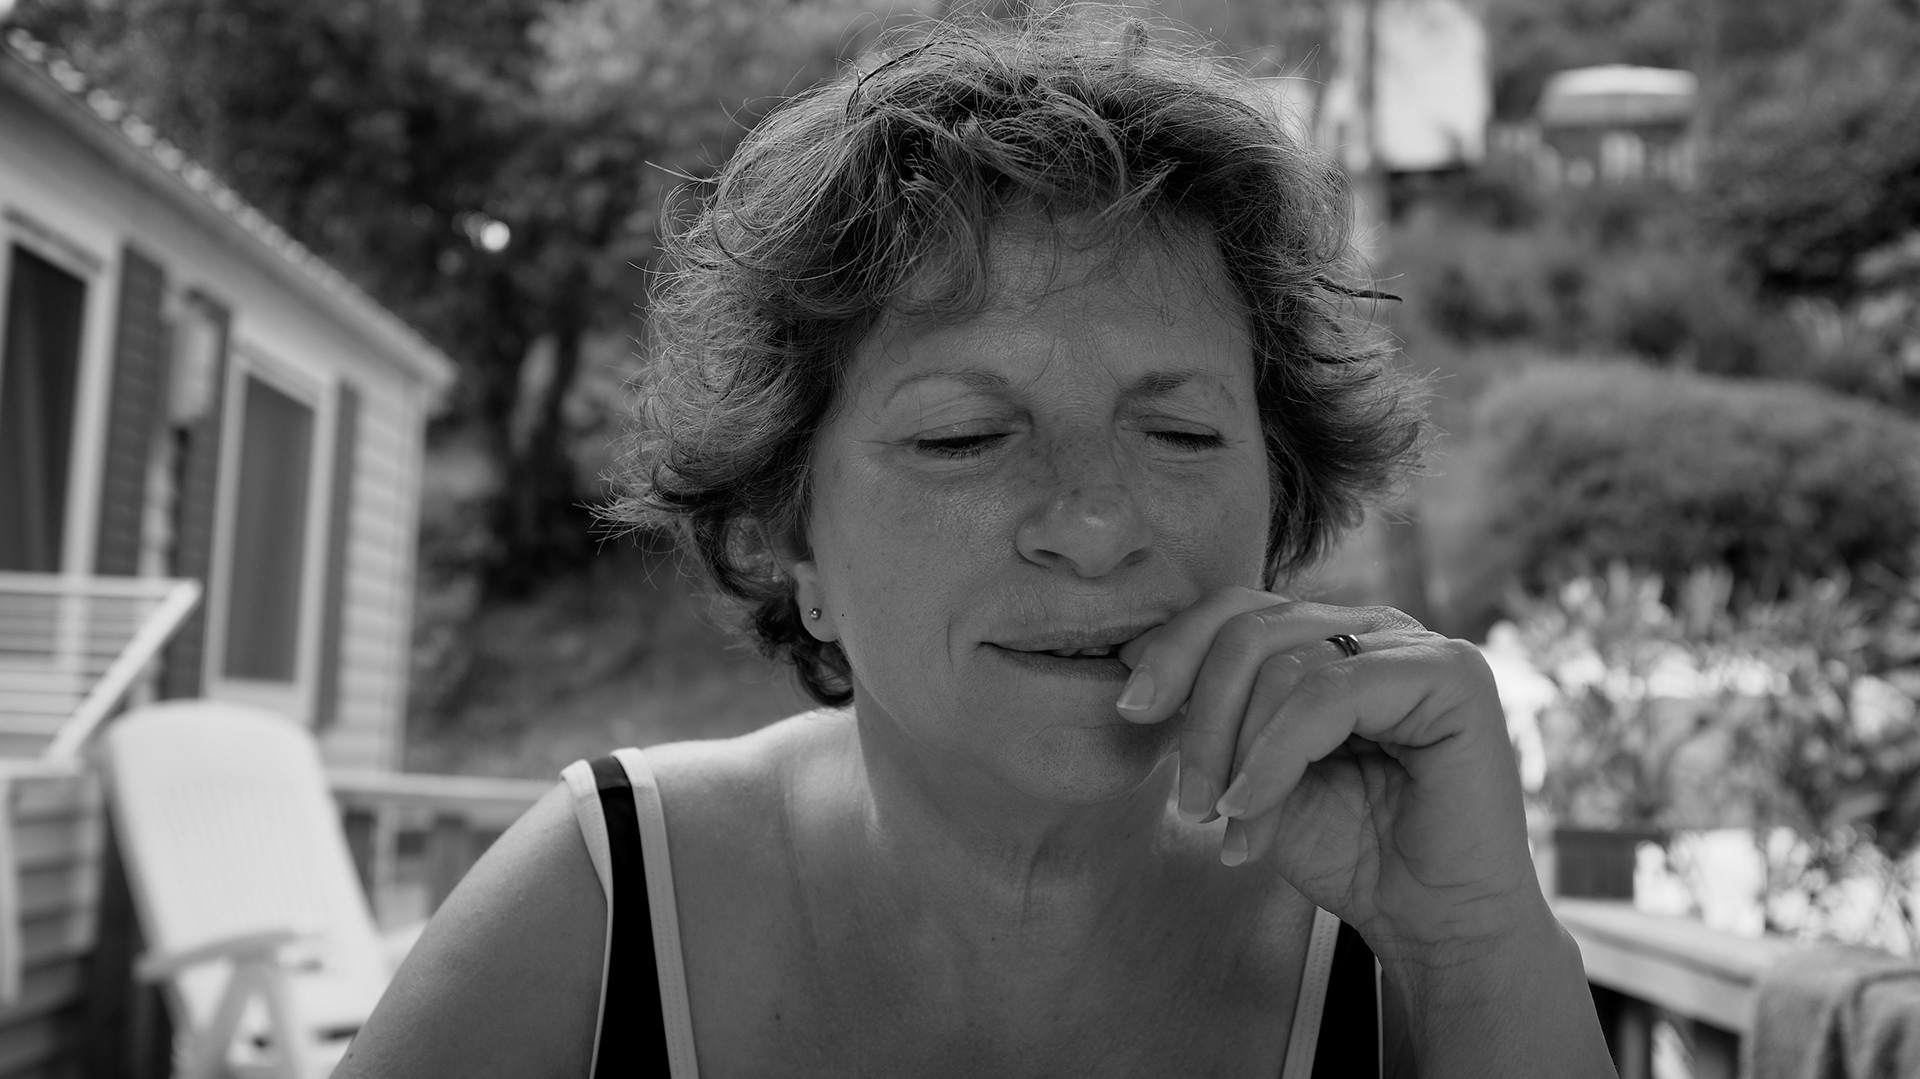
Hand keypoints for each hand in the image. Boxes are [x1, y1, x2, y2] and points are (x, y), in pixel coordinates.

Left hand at [1115, 588, 1539, 955]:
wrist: (1434, 924)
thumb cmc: (1350, 851)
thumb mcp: (1255, 775)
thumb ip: (1216, 718)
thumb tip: (1136, 674)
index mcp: (1329, 638)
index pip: (1234, 610)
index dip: (1173, 650)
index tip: (1129, 712)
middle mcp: (1373, 628)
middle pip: (1248, 628)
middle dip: (1198, 715)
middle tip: (1185, 800)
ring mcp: (1415, 645)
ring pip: (1283, 663)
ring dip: (1234, 752)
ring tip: (1222, 821)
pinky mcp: (1451, 676)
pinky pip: (1330, 694)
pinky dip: (1274, 754)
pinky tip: (1251, 808)